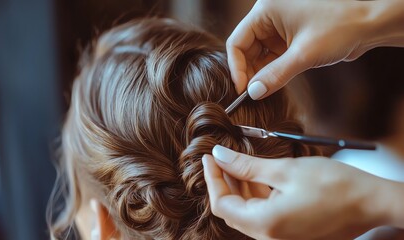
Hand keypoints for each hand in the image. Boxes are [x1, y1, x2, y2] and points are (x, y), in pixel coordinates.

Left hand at [202, 145, 403, 239]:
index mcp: (265, 224)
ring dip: (239, 186)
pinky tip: (256, 174)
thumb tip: (220, 156)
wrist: (371, 202)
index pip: (222, 204)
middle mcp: (270, 236)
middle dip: (224, 181)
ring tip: (237, 161)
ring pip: (247, 210)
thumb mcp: (284, 170)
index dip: (213, 178)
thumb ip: (246, 166)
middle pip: (232, 209)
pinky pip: (263, 212)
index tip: (209, 156)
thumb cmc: (335, 185)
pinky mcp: (290, 230)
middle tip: (220, 156)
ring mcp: (280, 235)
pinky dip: (255, 193)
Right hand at [227, 0, 403, 98]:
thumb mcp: (304, 55)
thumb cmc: (341, 25)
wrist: (373, 22)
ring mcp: (281, 26)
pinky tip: (275, 81)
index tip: (243, 88)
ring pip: (260, 53)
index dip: (237, 67)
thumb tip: (253, 92)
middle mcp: (271, 15)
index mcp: (267, 9)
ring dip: (262, 72)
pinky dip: (274, 69)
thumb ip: (275, 75)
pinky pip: (274, 55)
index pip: (238, 41)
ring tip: (266, 89)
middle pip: (247, 48)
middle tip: (254, 92)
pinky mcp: (292, 36)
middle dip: (249, 71)